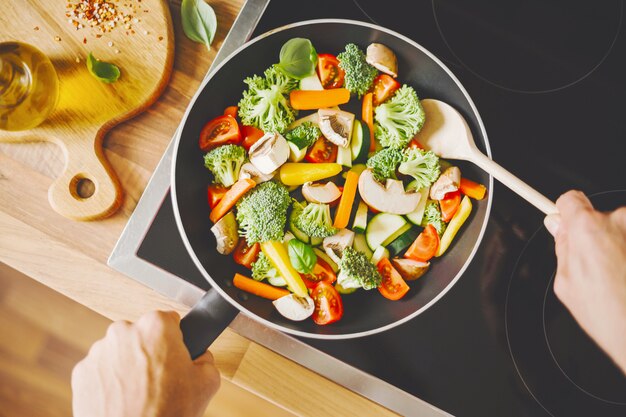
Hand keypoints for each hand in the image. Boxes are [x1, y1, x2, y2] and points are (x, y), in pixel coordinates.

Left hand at [72, 310, 219, 416]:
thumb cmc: (166, 414)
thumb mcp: (207, 384)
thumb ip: (206, 360)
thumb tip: (200, 357)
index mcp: (156, 327)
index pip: (170, 320)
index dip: (176, 339)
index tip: (176, 354)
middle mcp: (124, 332)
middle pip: (143, 334)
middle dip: (152, 351)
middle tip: (162, 379)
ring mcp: (100, 351)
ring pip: (121, 351)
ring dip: (130, 365)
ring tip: (142, 394)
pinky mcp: (82, 372)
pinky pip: (102, 370)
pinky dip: (111, 381)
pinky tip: (124, 399)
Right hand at [544, 190, 625, 372]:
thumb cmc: (608, 314)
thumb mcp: (565, 283)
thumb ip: (562, 248)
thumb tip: (557, 228)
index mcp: (587, 228)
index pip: (571, 200)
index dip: (566, 213)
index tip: (566, 222)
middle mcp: (618, 220)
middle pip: (598, 217)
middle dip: (596, 236)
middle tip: (597, 267)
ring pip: (621, 230)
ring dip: (619, 246)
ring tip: (618, 277)